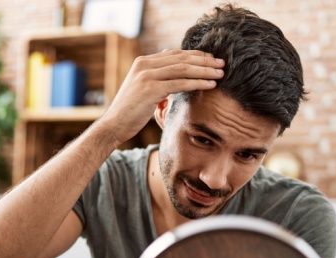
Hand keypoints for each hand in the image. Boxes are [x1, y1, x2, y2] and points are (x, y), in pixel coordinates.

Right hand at [98, 49, 224, 143]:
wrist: (114, 125)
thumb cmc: (131, 111)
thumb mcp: (143, 89)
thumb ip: (158, 78)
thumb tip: (177, 73)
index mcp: (143, 62)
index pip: (175, 54)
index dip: (195, 55)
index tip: (211, 59)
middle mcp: (144, 65)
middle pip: (181, 59)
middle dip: (204, 61)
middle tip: (222, 64)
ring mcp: (147, 76)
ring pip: (183, 69)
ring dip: (205, 71)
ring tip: (220, 74)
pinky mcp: (151, 88)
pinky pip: (180, 83)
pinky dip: (198, 83)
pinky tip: (210, 85)